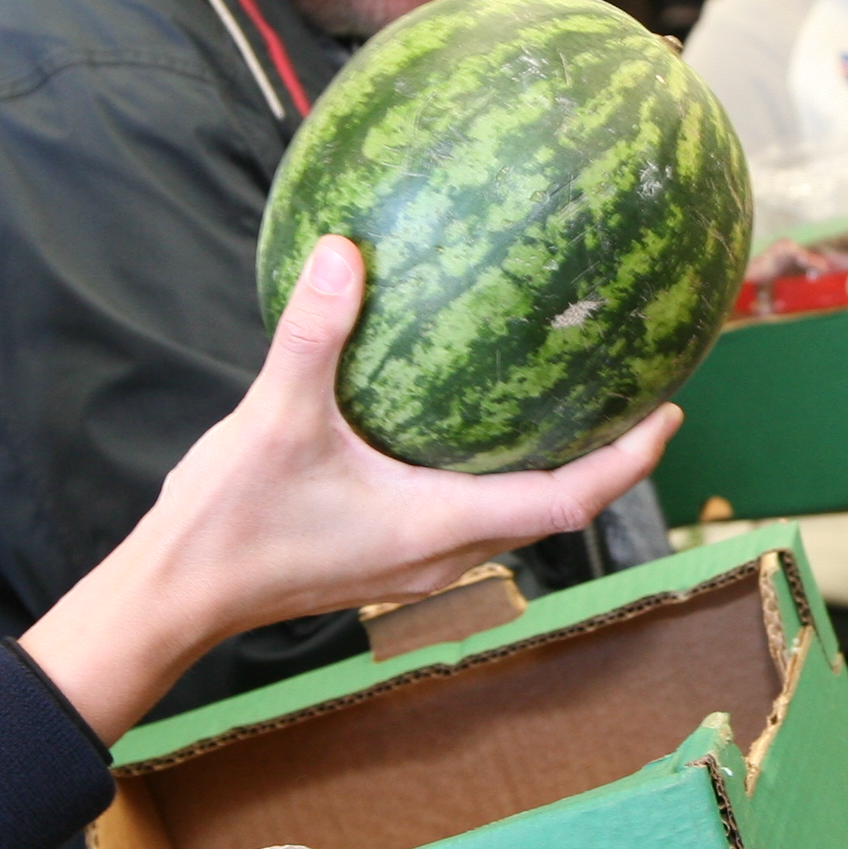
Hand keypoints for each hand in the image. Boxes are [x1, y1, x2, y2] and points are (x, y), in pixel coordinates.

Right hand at [25, 237, 675, 740]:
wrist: (174, 597)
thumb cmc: (229, 524)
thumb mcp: (272, 416)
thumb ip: (315, 334)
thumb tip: (344, 252)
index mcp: (439, 525)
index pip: (567, 500)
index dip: (627, 460)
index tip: (673, 413)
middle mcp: (442, 552)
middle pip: (555, 510)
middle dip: (605, 459)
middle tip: (640, 398)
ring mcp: (414, 561)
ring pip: (513, 517)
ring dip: (552, 469)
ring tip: (573, 408)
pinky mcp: (385, 556)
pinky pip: (469, 513)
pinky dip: (496, 473)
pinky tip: (470, 425)